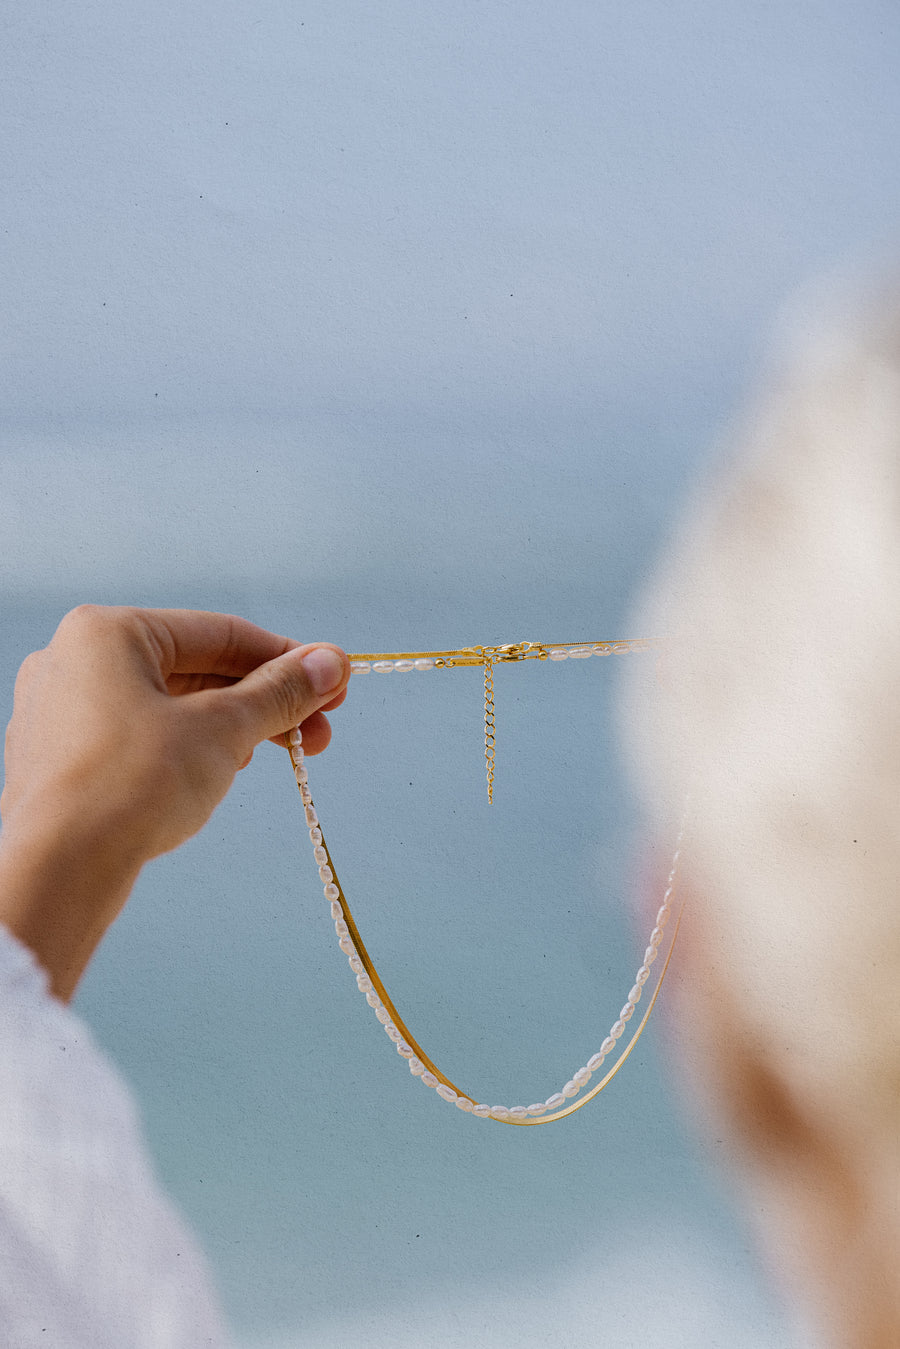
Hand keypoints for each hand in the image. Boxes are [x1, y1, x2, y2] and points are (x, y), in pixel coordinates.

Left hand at [0, 605, 350, 999]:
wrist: (59, 871)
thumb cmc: (134, 786)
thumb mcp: (223, 730)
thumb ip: (279, 692)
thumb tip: (331, 662)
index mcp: (108, 632)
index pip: (219, 633)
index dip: (288, 659)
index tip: (335, 683)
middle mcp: (75, 661)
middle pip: (196, 669)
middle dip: (265, 700)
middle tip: (319, 730)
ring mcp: (62, 712)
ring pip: (170, 705)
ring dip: (233, 725)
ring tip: (283, 753)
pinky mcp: (63, 760)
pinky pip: (141, 737)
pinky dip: (190, 747)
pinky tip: (225, 770)